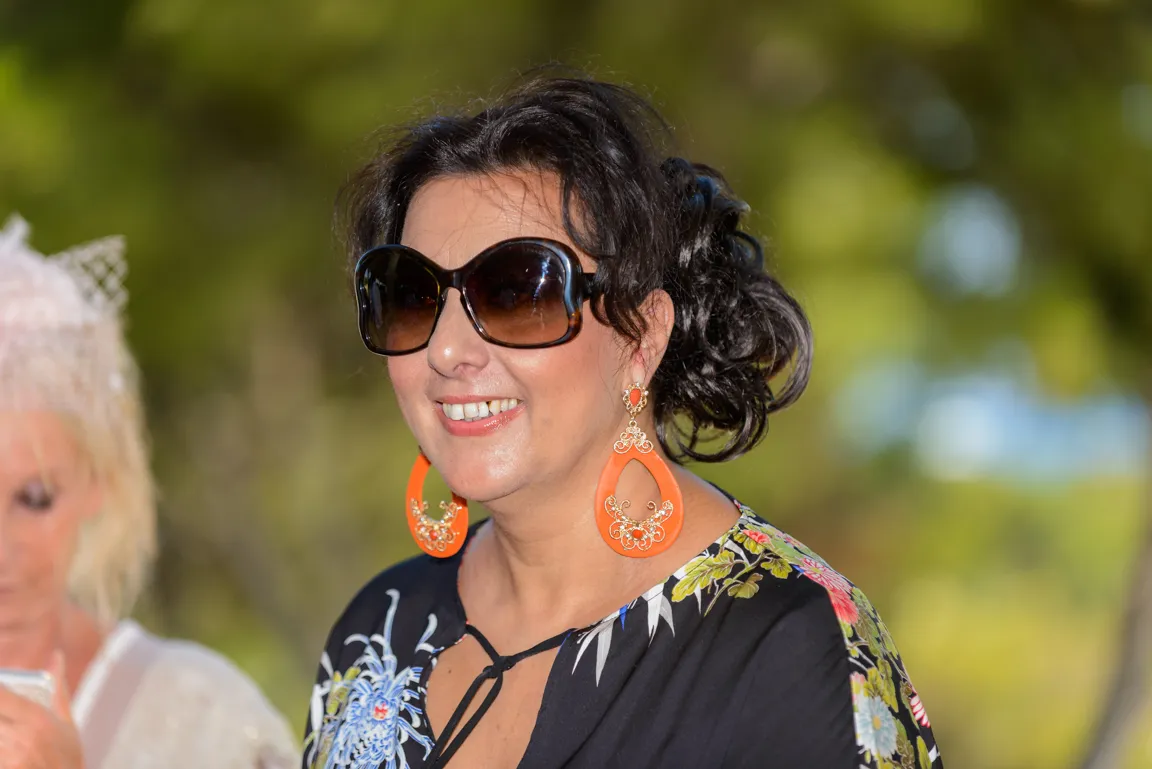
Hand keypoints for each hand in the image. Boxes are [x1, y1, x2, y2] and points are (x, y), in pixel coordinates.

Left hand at [0, 652, 83, 768]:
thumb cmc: (66, 757)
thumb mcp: (66, 722)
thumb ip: (57, 688)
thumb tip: (56, 655)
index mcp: (36, 719)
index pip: (0, 695)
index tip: (0, 689)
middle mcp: (19, 737)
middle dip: (0, 712)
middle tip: (6, 718)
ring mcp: (9, 758)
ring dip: (0, 733)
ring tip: (7, 732)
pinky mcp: (6, 768)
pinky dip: (0, 748)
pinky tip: (7, 748)